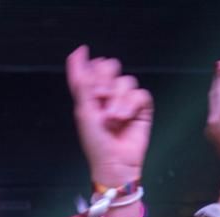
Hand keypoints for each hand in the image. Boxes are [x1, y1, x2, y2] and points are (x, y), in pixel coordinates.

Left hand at [66, 46, 152, 186]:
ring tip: (112, 118)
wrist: (113, 161)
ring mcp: (126, 100)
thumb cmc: (96, 142)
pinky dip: (130, 105)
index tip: (86, 70)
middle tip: (99, 98)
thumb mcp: (83, 110)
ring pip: (125, 81)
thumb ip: (81, 81)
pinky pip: (140, 94)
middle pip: (110, 66)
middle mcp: (109, 94)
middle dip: (104, 80)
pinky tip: (124, 118)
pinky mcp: (141, 108)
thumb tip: (78, 52)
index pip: (92, 67)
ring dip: (117, 100)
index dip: (89, 67)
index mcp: (91, 94)